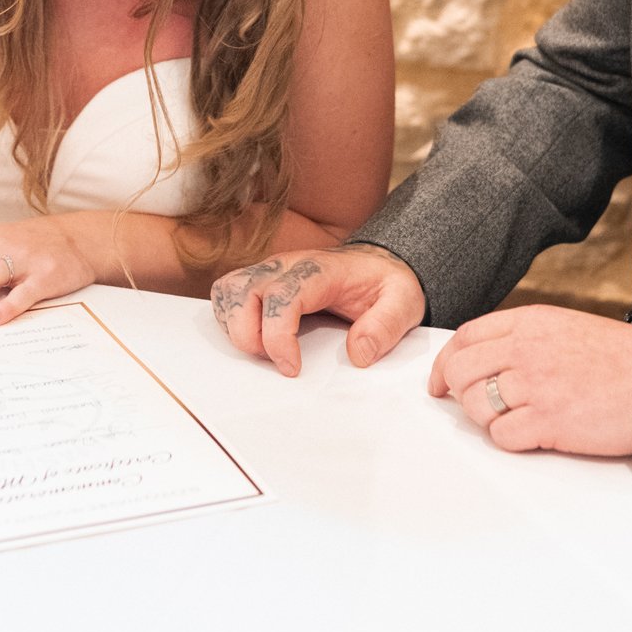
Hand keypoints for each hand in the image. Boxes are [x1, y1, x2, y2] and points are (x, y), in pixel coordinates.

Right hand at [210, 245, 425, 377]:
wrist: (378, 264)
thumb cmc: (385, 284)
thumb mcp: (404, 302)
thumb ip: (385, 326)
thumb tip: (358, 354)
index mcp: (321, 269)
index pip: (283, 296)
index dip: (278, 336)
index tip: (291, 368)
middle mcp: (288, 265)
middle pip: (243, 291)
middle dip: (248, 334)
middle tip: (272, 361)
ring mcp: (270, 270)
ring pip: (228, 290)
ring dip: (234, 325)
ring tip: (261, 351)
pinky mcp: (261, 279)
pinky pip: (227, 293)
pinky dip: (230, 318)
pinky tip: (254, 337)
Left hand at [428, 305, 631, 456]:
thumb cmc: (618, 359)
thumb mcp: (565, 327)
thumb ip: (522, 337)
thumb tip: (479, 362)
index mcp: (530, 321)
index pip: (465, 337)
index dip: (444, 363)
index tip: (440, 382)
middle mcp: (526, 348)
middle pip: (459, 371)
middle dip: (457, 393)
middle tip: (473, 406)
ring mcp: (535, 384)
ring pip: (475, 405)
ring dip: (486, 418)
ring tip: (515, 419)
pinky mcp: (548, 420)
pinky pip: (502, 436)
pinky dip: (510, 440)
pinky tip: (533, 433)